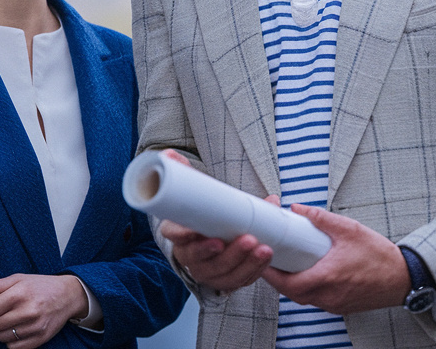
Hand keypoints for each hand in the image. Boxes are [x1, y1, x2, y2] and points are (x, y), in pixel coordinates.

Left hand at [0, 273, 87, 348]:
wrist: (68, 296)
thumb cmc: (40, 286)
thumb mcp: (19, 279)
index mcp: (21, 293)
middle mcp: (28, 311)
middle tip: (5, 312)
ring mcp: (35, 327)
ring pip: (1, 337)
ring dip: (3, 330)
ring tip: (14, 320)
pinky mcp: (39, 339)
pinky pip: (13, 347)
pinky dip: (12, 340)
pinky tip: (19, 329)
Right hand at [158, 150, 276, 292]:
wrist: (213, 229)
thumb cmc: (203, 209)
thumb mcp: (193, 189)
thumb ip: (182, 171)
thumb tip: (168, 155)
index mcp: (176, 232)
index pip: (174, 235)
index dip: (183, 235)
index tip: (195, 232)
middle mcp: (188, 255)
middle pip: (203, 260)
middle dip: (227, 253)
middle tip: (247, 238)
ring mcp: (206, 270)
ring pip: (222, 273)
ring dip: (244, 262)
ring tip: (263, 248)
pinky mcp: (224, 279)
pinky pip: (238, 280)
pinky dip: (254, 270)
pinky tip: (266, 257)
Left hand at [260, 203, 411, 314]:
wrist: (404, 278)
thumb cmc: (380, 256)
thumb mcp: (350, 229)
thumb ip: (321, 218)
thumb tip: (298, 208)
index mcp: (328, 277)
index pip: (289, 284)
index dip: (272, 274)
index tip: (263, 260)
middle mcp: (328, 295)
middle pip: (292, 293)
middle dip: (278, 279)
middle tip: (272, 261)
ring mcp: (334, 304)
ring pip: (303, 298)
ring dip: (292, 285)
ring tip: (287, 266)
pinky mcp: (340, 307)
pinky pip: (316, 300)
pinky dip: (307, 289)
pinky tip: (308, 274)